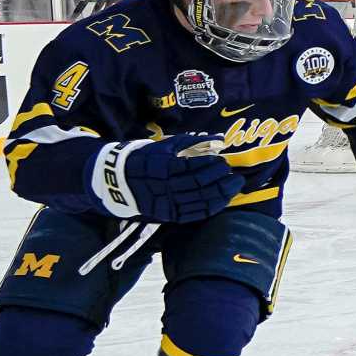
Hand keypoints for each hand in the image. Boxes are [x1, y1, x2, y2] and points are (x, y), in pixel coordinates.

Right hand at [88, 135, 243, 223]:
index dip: (211, 165)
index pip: (193, 167)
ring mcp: (168, 203)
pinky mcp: (170, 215)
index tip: (222, 161)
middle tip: (234, 175)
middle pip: (200, 185)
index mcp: (164, 167)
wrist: (121, 181)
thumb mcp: (166, 145)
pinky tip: (223, 200)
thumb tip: (219, 139)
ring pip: (200, 201)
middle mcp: (166, 187)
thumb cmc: (148, 158)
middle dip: (221, 180)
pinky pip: (195, 214)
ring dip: (221, 195)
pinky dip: (212, 208)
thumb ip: (193, 142)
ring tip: (234, 186)